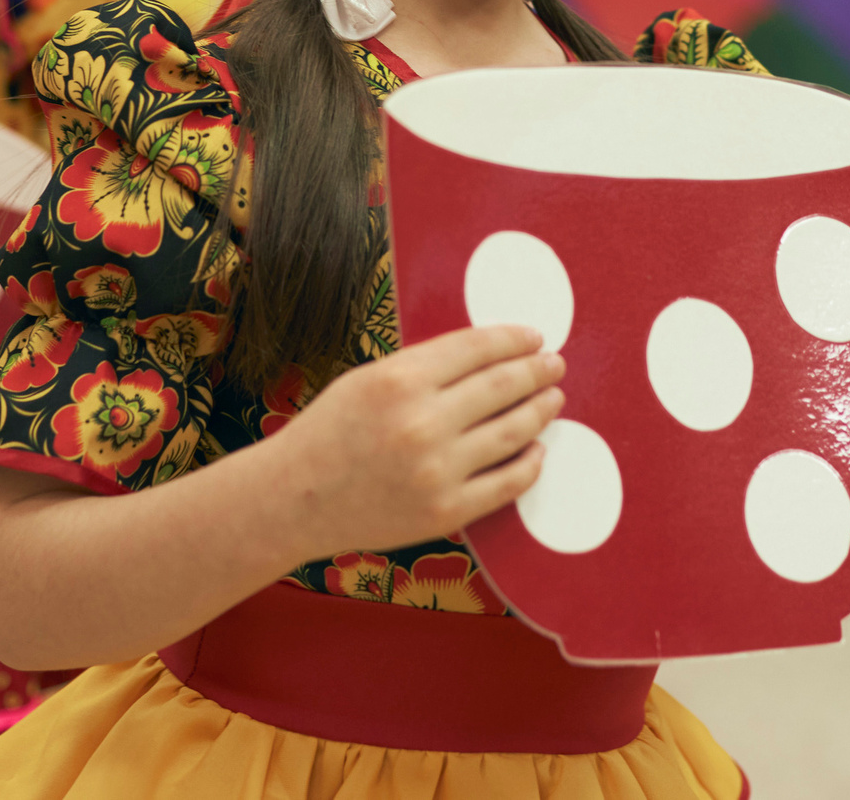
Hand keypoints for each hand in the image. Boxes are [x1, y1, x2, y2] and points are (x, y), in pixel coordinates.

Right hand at [269, 324, 564, 558]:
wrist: (295, 500)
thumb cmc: (330, 432)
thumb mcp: (369, 379)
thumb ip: (426, 367)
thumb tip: (490, 356)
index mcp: (400, 380)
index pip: (478, 348)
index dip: (514, 339)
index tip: (534, 337)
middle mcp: (422, 423)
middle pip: (503, 386)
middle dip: (537, 371)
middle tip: (555, 363)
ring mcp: (437, 471)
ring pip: (513, 432)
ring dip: (541, 410)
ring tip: (553, 398)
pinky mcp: (446, 512)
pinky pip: (507, 483)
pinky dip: (531, 462)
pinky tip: (538, 448)